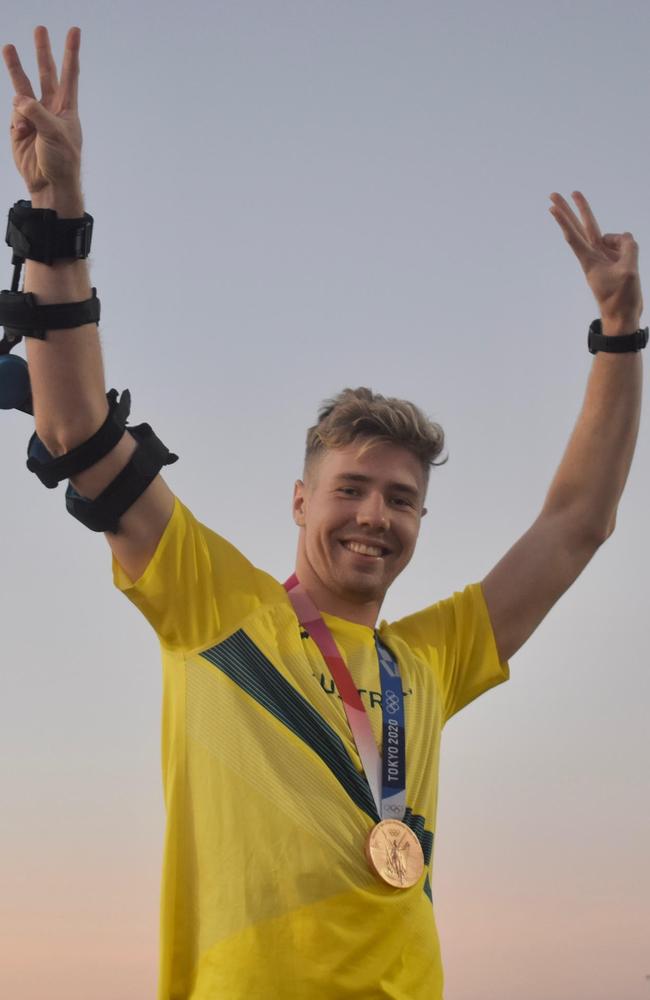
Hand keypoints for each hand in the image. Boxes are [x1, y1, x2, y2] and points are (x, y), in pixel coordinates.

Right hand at [2, 26, 81, 202]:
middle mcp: (51, 108)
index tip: (74, 31)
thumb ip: (36, 112)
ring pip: (23, 86)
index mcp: (67, 108)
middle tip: (40, 29)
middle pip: (46, 73)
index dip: (71, 52)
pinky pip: (15, 113)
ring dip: (15, 67)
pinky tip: (23, 133)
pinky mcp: (19, 126)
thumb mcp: (54, 134)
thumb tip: (17, 98)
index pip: (70, 75)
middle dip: (42, 51)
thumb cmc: (61, 161)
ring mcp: (34, 116)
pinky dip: (17, 120)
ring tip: (8, 47)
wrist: (49, 184)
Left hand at [549, 191, 642, 333]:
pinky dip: (628, 247)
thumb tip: (625, 237)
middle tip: (553, 194)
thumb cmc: (621, 298)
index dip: (564, 220)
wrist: (623, 317)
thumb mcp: (629, 271)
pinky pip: (623, 244)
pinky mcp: (613, 260)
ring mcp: (603, 256)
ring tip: (624, 269)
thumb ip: (627, 248)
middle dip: (569, 209)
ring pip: (607, 235)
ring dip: (619, 241)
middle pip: (579, 227)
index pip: (574, 236)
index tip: (552, 207)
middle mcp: (593, 255)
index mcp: (590, 261)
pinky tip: (630, 262)